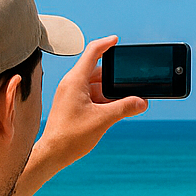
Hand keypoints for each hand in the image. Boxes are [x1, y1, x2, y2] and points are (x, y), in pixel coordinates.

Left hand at [36, 36, 146, 169]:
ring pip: (97, 86)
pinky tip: (117, 110)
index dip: (107, 44)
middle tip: (133, 84)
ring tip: (129, 102)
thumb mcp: (103, 120)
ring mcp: (72, 94)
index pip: (93, 53)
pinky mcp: (73, 105)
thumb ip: (125, 108)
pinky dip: (106, 101)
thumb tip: (142, 102)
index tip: (117, 40)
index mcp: (76, 81)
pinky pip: (93, 96)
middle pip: (99, 71)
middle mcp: (72, 84)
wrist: (52, 154)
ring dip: (112, 93)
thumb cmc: (70, 137)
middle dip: (117, 78)